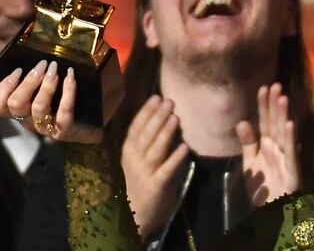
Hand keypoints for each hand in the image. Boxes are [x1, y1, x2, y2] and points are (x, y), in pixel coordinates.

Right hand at [0, 60, 102, 142]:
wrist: (93, 120)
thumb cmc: (62, 100)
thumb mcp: (39, 89)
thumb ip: (18, 81)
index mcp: (19, 112)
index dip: (3, 88)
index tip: (18, 70)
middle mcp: (29, 121)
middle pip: (16, 105)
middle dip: (28, 82)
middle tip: (43, 64)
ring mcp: (46, 128)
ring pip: (38, 108)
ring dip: (46, 86)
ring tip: (55, 69)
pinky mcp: (65, 130)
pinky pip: (64, 113)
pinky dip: (68, 94)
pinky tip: (70, 78)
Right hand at [122, 95, 188, 239]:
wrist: (132, 217)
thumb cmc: (138, 185)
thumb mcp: (138, 161)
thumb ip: (147, 143)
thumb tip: (162, 119)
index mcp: (129, 153)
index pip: (136, 128)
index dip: (146, 112)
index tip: (156, 97)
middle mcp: (135, 161)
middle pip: (146, 135)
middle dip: (158, 117)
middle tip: (169, 101)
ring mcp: (145, 173)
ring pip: (155, 150)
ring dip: (166, 133)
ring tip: (176, 118)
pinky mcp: (156, 187)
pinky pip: (167, 171)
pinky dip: (175, 159)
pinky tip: (185, 148)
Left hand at [236, 83, 299, 205]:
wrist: (270, 211)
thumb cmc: (262, 187)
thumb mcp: (250, 163)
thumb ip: (247, 143)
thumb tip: (242, 121)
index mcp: (268, 145)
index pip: (265, 122)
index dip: (264, 106)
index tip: (263, 88)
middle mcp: (278, 148)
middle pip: (276, 124)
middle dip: (275, 105)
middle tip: (276, 85)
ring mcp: (286, 158)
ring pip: (284, 134)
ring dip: (283, 116)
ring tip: (282, 98)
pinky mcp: (292, 170)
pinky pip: (290, 153)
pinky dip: (290, 139)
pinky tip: (289, 124)